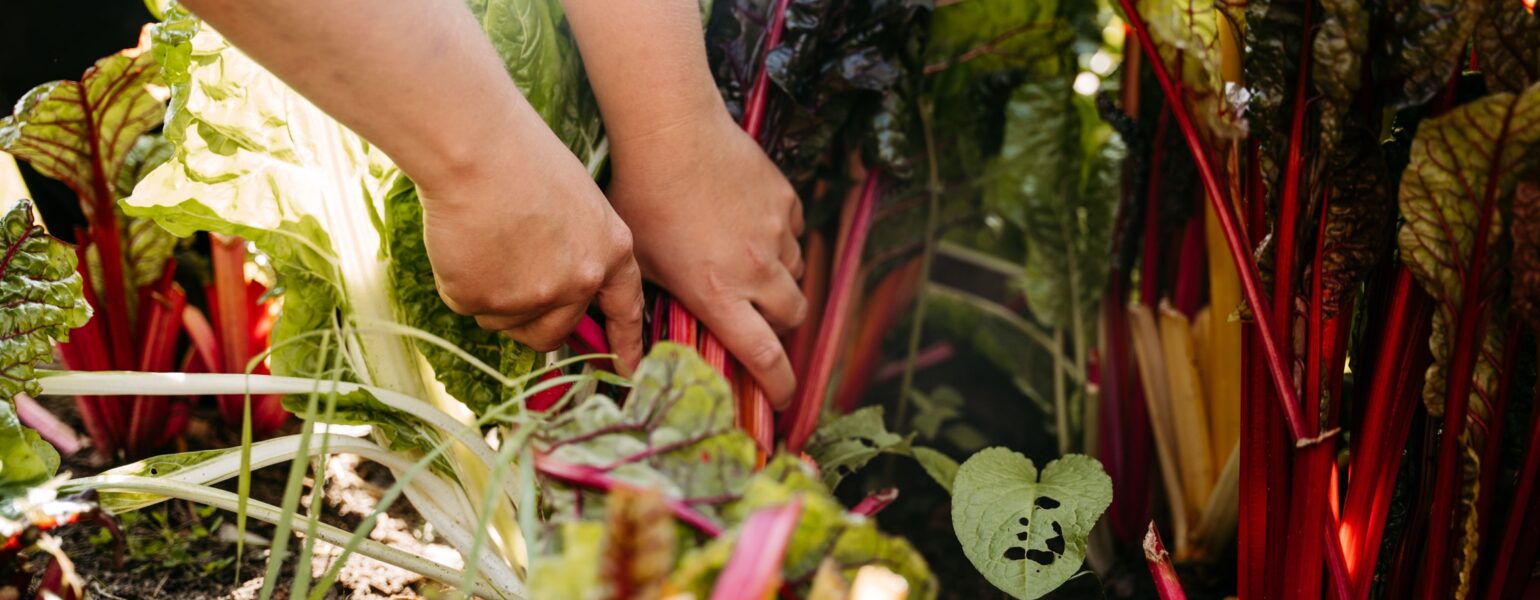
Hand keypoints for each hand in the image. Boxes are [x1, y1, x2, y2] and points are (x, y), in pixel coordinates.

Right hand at [416, 110, 644, 374]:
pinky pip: (469, 304)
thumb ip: (578, 250)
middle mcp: (578, 284)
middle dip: (530, 319)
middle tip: (506, 280)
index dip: (624, 343)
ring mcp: (531, 298)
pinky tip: (464, 241)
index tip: (624, 370)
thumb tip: (557, 287)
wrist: (478, 149)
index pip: (625, 309)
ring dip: (492, 297)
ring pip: (505, 322)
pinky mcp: (483, 300)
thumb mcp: (578, 203)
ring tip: (485, 241)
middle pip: (552, 332)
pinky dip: (461, 281)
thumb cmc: (525, 158)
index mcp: (611, 253)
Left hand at [606, 107, 806, 407]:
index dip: (779, 385)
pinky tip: (746, 224)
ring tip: (743, 264)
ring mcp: (776, 233)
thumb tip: (629, 366)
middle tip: (755, 320)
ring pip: (794, 275)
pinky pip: (793, 233)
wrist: (671, 132)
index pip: (765, 357)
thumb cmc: (641, 200)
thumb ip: (639, 317)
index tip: (781, 400)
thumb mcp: (636, 265)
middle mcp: (755, 270)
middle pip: (792, 319)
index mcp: (718, 294)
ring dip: (777, 282)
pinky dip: (778, 239)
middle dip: (780, 329)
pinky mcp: (785, 200)